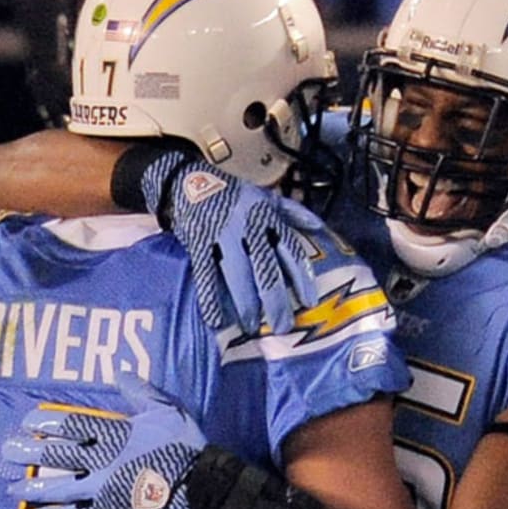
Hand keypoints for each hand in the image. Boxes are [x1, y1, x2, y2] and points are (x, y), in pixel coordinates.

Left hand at [3, 373, 206, 508]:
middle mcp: (102, 461)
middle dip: (30, 453)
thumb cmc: (184, 446)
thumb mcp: (167, 410)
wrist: (199, 485)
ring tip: (14, 489)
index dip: (46, 422)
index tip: (28, 420)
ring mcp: (103, 490)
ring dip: (35, 489)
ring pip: (61, 489)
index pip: (72, 425)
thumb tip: (119, 372)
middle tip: (7, 450)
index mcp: (115, 434)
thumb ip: (140, 392)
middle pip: (58, 456)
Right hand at [141, 153, 319, 333]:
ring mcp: (222, 234)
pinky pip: (206, 274)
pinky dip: (210, 298)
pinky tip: (216, 320)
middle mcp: (248, 225)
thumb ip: (293, 212)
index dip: (302, 277)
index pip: (291, 250)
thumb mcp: (266, 197)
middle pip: (266, 268)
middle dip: (275, 301)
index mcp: (268, 216)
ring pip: (238, 274)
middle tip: (282, 327)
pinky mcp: (198, 242)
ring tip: (251, 328)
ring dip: (245, 304)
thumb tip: (320, 227)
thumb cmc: (233, 195)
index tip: (309, 302)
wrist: (187, 180)